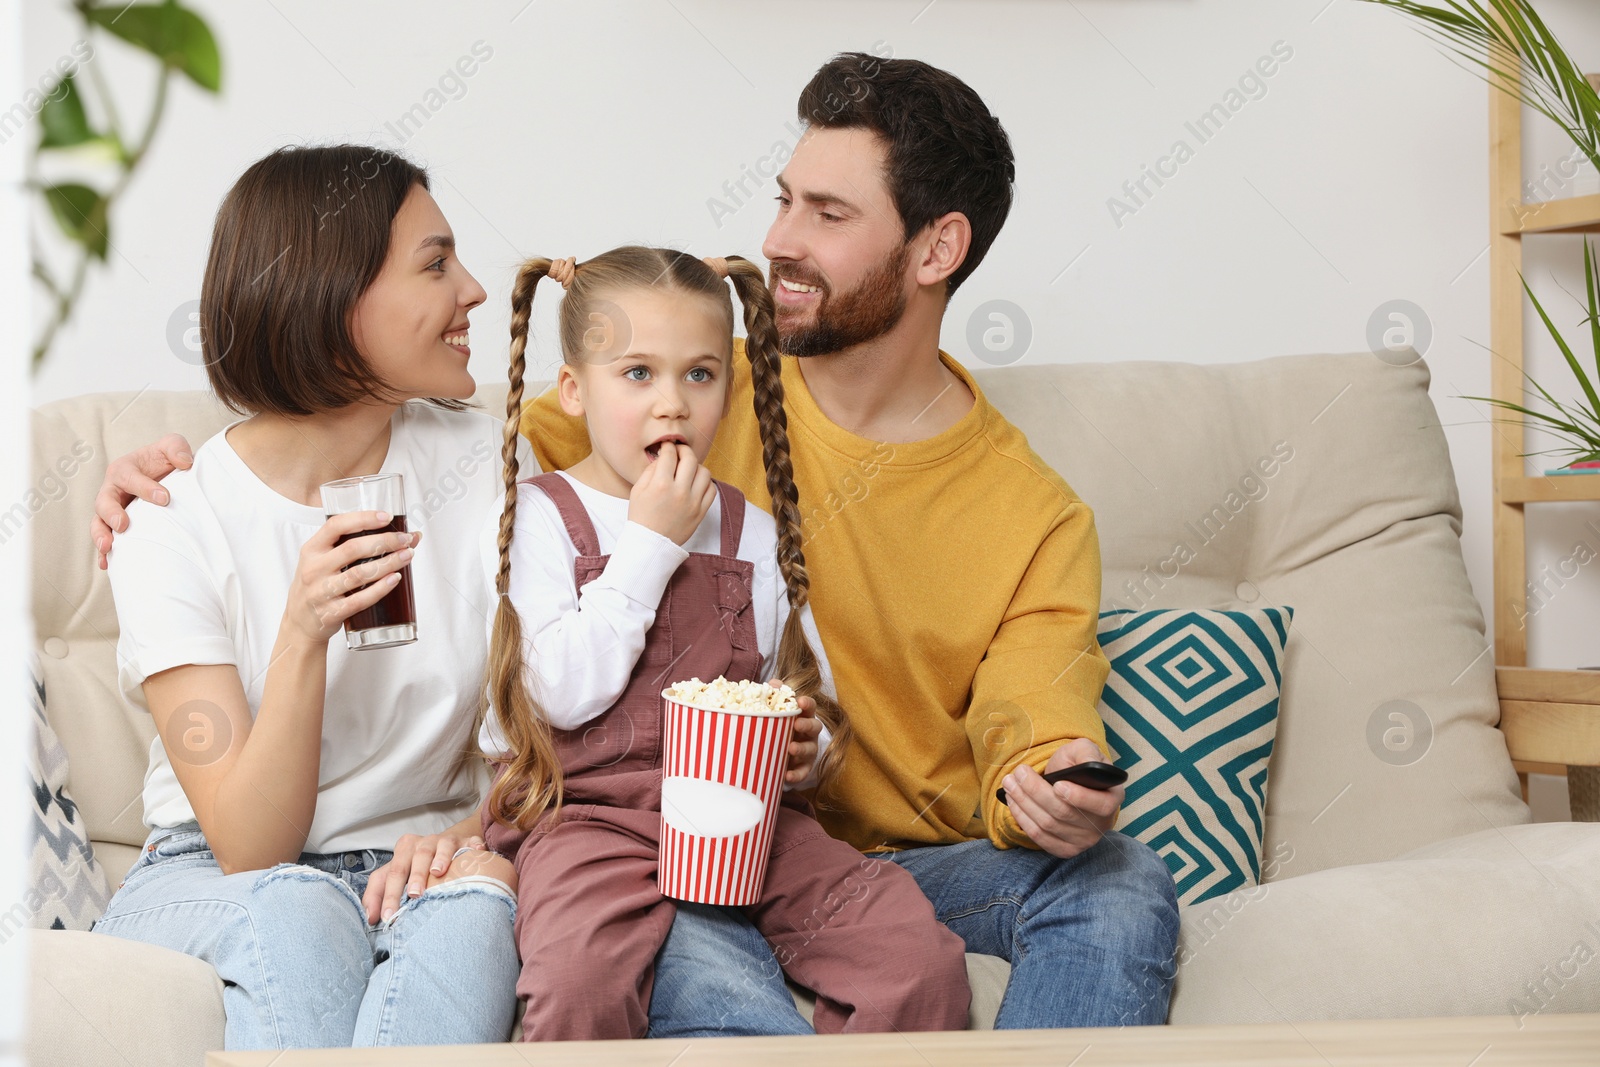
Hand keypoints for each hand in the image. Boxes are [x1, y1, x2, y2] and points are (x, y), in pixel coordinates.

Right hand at [93, 433, 194, 569]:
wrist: (164, 476)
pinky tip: (108, 565)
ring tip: (108, 548)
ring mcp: (111, 510)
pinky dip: (105, 553)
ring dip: (101, 535)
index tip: (165, 498)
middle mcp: (112, 490)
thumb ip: (176, 447)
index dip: (145, 488)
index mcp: (123, 469)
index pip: (130, 478)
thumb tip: (185, 462)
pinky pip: (106, 540)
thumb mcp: (171, 446)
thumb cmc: (164, 461)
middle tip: (122, 525)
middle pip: (104, 502)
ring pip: (99, 523)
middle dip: (111, 514)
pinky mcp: (116, 526)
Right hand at [284, 512, 420, 643]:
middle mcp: (313, 569)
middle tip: (405, 540)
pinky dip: (380, 589)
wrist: (300, 624)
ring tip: (407, 556)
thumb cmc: (319, 586)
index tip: (387, 517)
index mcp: (311, 550)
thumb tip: (407, 536)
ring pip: (359, 574)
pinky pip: (360, 600)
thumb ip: (354, 547)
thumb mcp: (324, 561)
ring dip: (388, 563)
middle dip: (384, 542)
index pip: (336, 526)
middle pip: (352, 549)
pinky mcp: (330, 613)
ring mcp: (321, 592)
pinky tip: (396, 579)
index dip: (363, 518)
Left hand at [362, 827, 492, 924]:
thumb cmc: (417, 865)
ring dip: (439, 859)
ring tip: (438, 873)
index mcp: (404, 850)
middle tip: (414, 895)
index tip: (388, 916)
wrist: (448, 844)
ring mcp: (446, 841)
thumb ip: (378, 893)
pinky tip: (477, 851)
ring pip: (441, 846)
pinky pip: (471, 843)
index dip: (388, 894)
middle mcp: (424, 843)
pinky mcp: (467, 842)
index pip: (392, 872)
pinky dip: (473, 846)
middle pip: (416, 857)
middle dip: (414, 876)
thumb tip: (369, 917)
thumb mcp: (396, 874)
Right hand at [627, 442, 715, 545]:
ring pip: (704, 472)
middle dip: (684, 450)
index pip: (669, 455)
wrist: (651, 543)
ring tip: (688, 470)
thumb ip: (651, 470)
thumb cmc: (641, 516)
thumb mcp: (638, 490)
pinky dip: (705, 483)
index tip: (667, 446)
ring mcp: (693, 502)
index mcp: (660, 485)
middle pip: (690, 459)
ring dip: (696, 467)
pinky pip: (712, 489)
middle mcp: (679, 492)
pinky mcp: (701, 512)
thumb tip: (663, 456)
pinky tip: (695, 483)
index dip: (668, 446)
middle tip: (679, 452)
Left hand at [781, 684, 820, 784]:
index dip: (807, 703)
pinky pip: (802, 772)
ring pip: (809, 750)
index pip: (810, 707)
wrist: (785, 753)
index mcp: (803, 716)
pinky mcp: (803, 768)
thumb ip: (777, 697)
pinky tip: (787, 776)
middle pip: (814, 727)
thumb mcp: (780, 712)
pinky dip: (796, 775)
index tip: (800, 701)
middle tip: (797, 724)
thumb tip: (773, 683)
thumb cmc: (782, 727)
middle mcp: (809, 733)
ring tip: (791, 749)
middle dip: (807, 725)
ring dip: (801, 749)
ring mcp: (808, 751)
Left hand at [1000, 737, 1121, 858]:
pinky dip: (1022, 818)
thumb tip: (1086, 764)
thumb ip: (1087, 753)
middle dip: (1036, 791)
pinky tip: (1012, 801)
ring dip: (1023, 803)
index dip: (1079, 797)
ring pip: (1048, 825)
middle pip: (1064, 813)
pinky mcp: (1065, 849)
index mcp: (1112, 798)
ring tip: (1009, 783)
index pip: (1101, 805)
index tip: (1057, 784)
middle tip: (1018, 773)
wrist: (1070, 783)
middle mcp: (1101, 824)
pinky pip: (1040, 837)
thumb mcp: (1084, 750)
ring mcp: (1084, 840)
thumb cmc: (1077, 765)